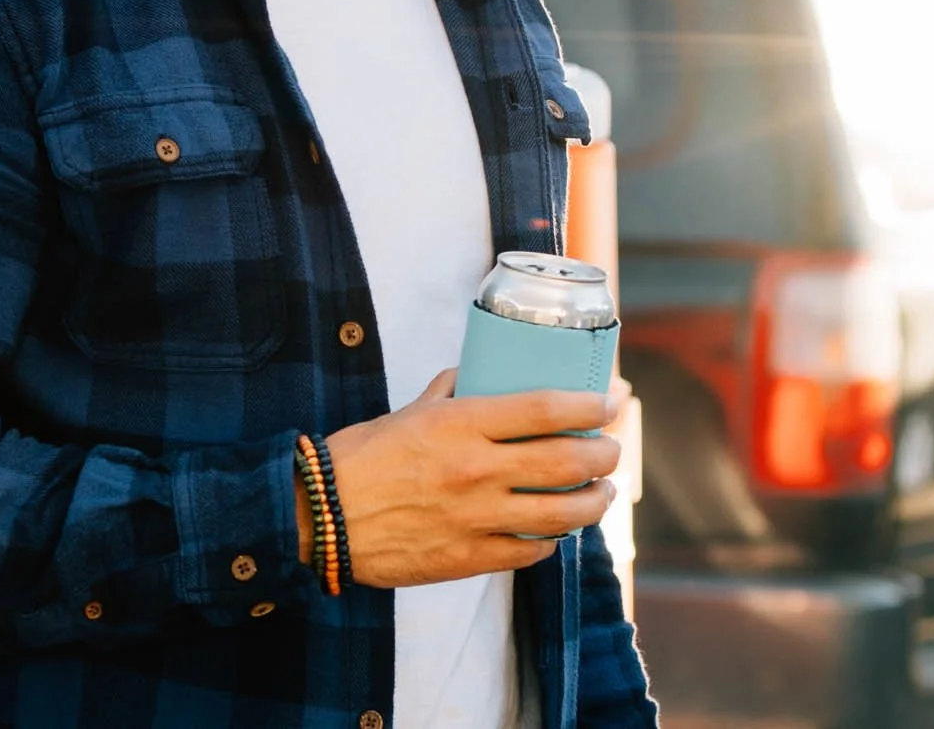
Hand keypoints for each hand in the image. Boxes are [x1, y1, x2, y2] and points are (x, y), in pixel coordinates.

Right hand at [314, 369, 619, 587]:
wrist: (320, 518)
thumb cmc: (361, 458)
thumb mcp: (409, 412)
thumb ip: (450, 393)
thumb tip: (478, 375)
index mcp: (462, 424)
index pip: (547, 409)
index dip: (592, 404)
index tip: (611, 399)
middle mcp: (477, 471)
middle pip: (568, 461)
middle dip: (606, 453)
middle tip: (613, 448)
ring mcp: (476, 519)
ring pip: (563, 514)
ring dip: (595, 501)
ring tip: (603, 492)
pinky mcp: (468, 559)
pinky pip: (531, 551)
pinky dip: (553, 539)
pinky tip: (557, 530)